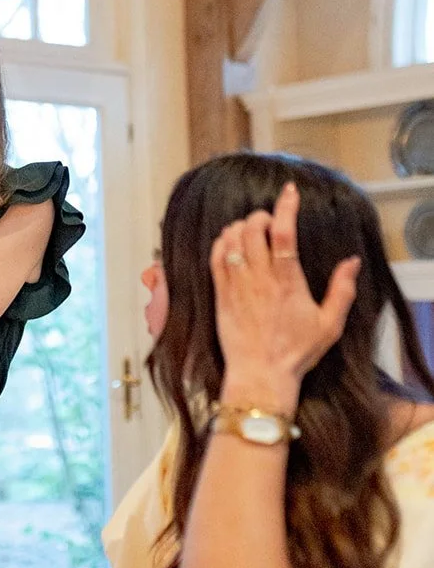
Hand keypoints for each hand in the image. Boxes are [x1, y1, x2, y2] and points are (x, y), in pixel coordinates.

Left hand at [210, 182, 360, 412]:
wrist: (261, 376)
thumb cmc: (297, 353)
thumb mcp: (330, 325)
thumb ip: (342, 290)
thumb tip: (352, 262)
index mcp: (288, 283)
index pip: (284, 234)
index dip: (285, 208)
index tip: (289, 191)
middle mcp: (260, 280)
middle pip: (253, 230)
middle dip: (261, 215)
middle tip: (269, 221)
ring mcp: (237, 286)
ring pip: (231, 239)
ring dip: (240, 226)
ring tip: (251, 230)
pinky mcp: (221, 295)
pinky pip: (215, 257)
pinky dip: (221, 242)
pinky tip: (231, 243)